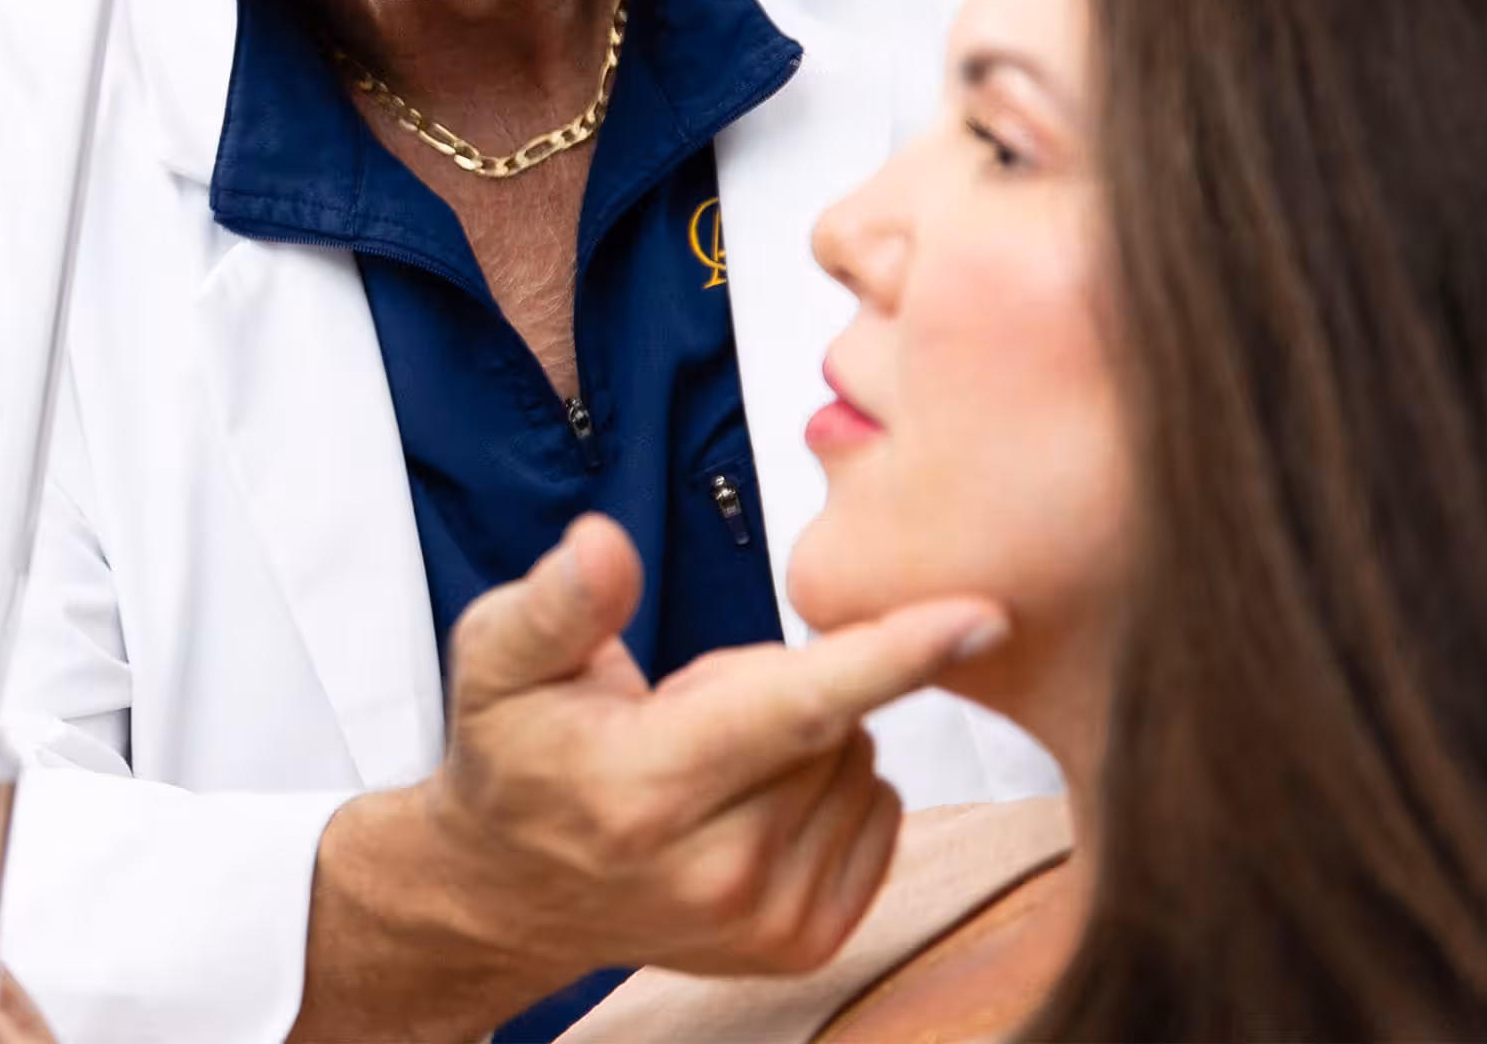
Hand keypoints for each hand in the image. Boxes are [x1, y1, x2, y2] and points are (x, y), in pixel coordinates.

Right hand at [300, 514, 1008, 1038]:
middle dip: (783, 676)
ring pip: (864, 762)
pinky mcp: (801, 944)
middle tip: (691, 703)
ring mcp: (765, 920)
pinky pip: (881, 811)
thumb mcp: (500, 656)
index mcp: (647, 786)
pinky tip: (754, 790)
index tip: (986, 614)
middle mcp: (718, 871)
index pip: (795, 707)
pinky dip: (837, 779)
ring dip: (811, 732)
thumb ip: (560, 599)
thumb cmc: (516, 751)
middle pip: (837, 721)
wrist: (511, 887)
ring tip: (712, 752)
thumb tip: (605, 543)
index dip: (894, 654)